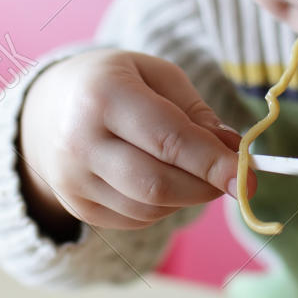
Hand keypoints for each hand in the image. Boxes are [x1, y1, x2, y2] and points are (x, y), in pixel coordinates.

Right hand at [19, 49, 254, 233]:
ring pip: (149, 209)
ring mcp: (73, 180)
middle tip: (231, 178)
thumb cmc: (116, 82)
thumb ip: (198, 113)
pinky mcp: (77, 207)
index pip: (168, 140)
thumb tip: (234, 151)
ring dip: (187, 197)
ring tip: (194, 170)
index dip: (213, 163)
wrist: (49, 106)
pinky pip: (136, 220)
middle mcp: (80, 141)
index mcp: (103, 94)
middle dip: (205, 187)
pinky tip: (163, 179)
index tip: (247, 177)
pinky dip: (163, 206)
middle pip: (157, 185)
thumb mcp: (158, 76)